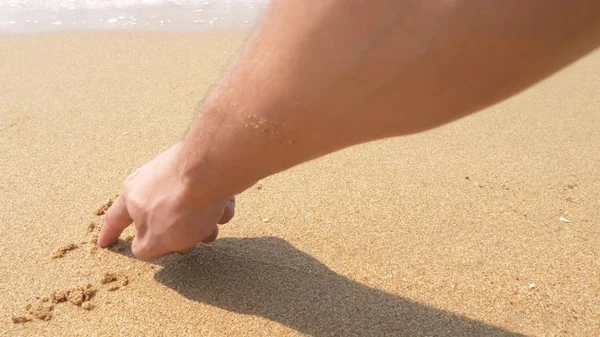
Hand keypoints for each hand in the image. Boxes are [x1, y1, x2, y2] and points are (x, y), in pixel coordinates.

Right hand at [97, 142, 234, 259]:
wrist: (213, 170)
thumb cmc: (179, 206)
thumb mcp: (156, 241)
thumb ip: (146, 249)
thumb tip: (145, 247)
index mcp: (131, 197)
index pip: (115, 220)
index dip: (111, 234)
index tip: (105, 243)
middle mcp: (151, 181)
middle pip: (164, 219)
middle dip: (182, 235)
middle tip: (193, 238)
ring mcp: (179, 172)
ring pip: (192, 212)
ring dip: (205, 223)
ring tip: (213, 220)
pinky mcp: (206, 168)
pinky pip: (212, 198)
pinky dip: (219, 206)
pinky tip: (224, 203)